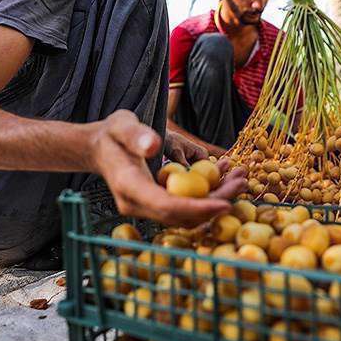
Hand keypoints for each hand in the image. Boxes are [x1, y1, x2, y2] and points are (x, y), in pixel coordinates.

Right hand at [88, 110, 246, 226]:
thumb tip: (154, 145)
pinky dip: (206, 194)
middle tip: (242, 182)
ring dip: (215, 198)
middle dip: (215, 202)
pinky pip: (184, 205)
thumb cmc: (111, 133)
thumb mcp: (121, 125)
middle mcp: (137, 205)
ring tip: (239, 176)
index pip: (166, 207)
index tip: (224, 204)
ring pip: (186, 214)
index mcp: (129, 187)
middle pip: (182, 215)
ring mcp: (146, 208)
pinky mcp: (155, 204)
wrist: (98, 147)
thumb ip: (136, 134)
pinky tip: (223, 175)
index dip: (197, 209)